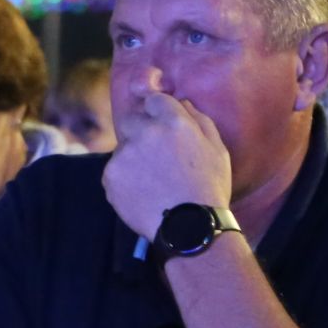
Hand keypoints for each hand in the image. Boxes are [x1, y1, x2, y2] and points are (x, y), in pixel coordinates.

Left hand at [102, 89, 233, 239]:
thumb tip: (182, 102)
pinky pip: (115, 171)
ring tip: (153, 182)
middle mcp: (145, 132)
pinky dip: (124, 179)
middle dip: (140, 131)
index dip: (157, 112)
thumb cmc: (209, 188)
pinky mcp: (110, 176)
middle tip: (155, 156)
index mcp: (173, 121)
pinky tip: (143, 193)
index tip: (162, 127)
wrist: (189, 227)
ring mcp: (124, 154)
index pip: (154, 100)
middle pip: (132, 119)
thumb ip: (199, 120)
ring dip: (133, 157)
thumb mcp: (217, 149)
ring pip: (123, 147)